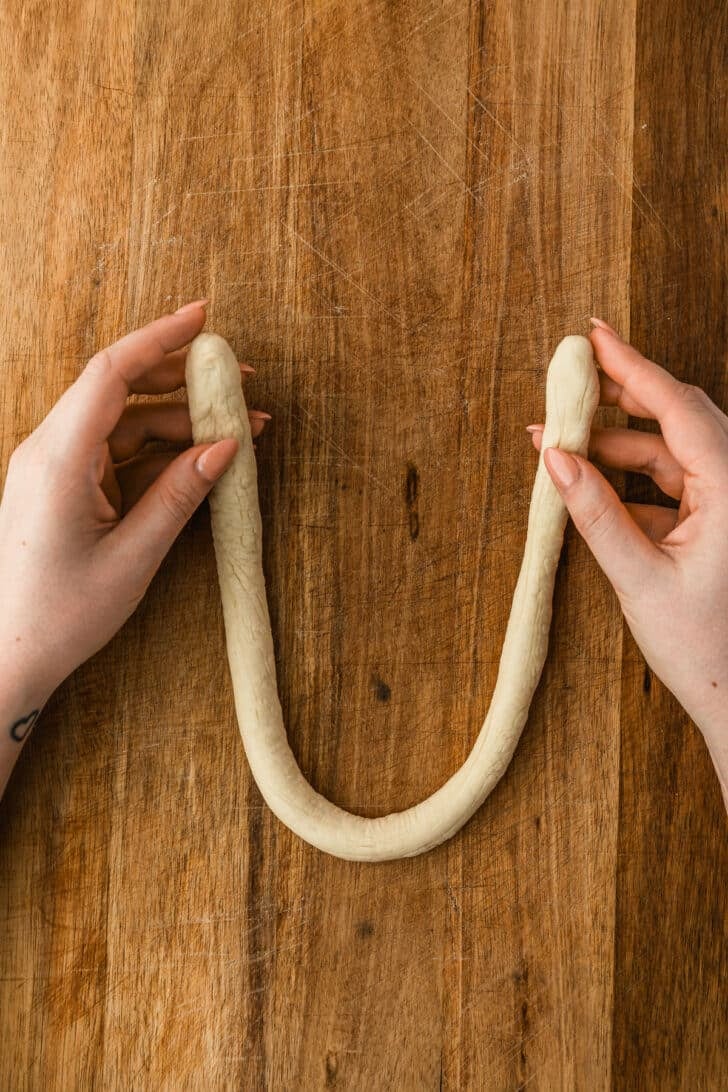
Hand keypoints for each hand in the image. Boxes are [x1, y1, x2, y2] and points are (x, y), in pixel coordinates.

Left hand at [0, 303, 269, 700]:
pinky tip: (200, 457)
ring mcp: (56, 467)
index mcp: (59, 458)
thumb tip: (225, 447)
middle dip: (180, 377)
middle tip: (236, 379)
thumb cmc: (61, 614)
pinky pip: (117, 451)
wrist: (10, 656)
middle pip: (119, 388)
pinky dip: (159, 449)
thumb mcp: (134, 556)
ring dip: (178, 419)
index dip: (159, 338)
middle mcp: (51, 450)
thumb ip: (180, 495)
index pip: (111, 373)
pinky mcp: (65, 485)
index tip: (204, 319)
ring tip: (236, 427)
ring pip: (124, 421)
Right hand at [529, 320, 727, 805]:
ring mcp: (724, 499)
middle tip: (572, 374)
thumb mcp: (638, 577)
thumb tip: (553, 458)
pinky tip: (585, 475)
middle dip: (620, 395)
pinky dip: (625, 475)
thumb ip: (593, 513)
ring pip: (667, 448)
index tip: (595, 335)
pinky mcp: (711, 518)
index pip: (678, 408)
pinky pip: (665, 479)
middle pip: (676, 417)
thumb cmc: (701, 646)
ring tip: (559, 434)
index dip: (633, 367)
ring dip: (615, 441)